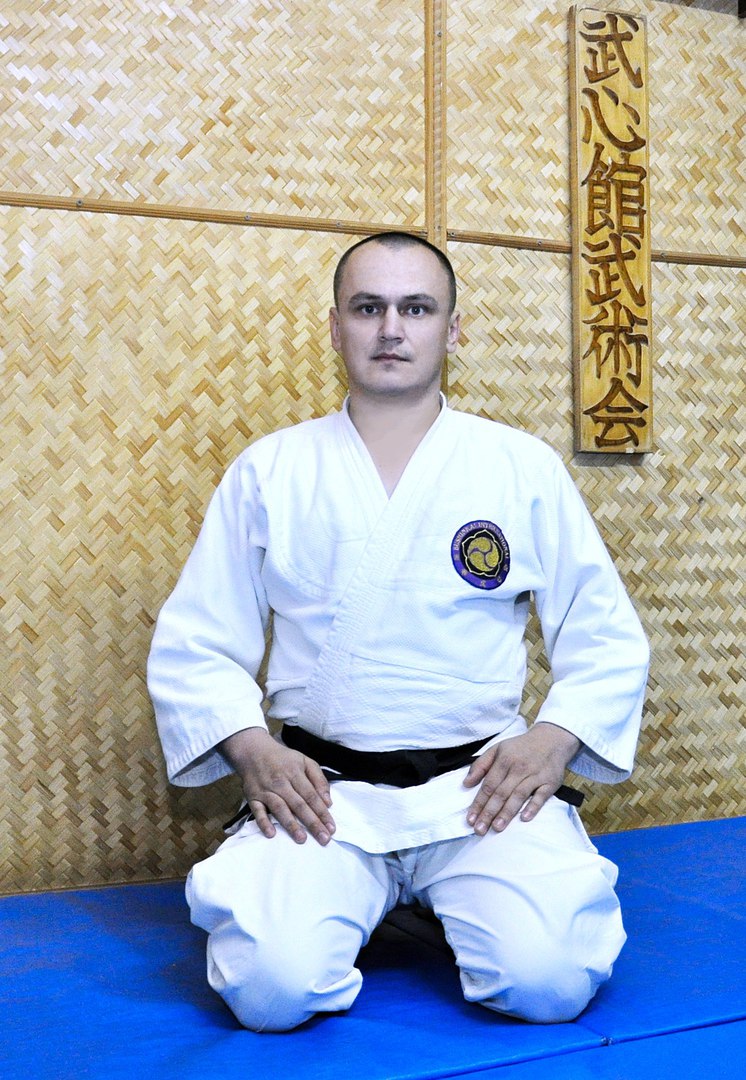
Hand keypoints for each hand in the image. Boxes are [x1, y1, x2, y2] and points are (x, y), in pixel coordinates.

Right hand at [219, 728, 334, 845]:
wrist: (253, 750)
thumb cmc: (283, 759)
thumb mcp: (305, 761)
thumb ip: (319, 780)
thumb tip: (328, 802)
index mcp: (295, 773)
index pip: (312, 796)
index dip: (322, 812)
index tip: (331, 828)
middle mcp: (281, 782)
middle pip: (299, 804)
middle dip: (312, 823)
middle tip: (323, 839)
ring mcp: (266, 790)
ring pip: (280, 808)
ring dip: (291, 824)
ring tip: (302, 839)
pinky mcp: (252, 796)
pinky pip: (257, 811)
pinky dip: (263, 822)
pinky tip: (271, 834)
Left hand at [463, 723, 580, 834]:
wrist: (551, 739)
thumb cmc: (520, 747)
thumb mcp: (497, 749)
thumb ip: (480, 765)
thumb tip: (466, 783)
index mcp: (504, 760)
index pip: (488, 785)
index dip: (478, 803)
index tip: (470, 819)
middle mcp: (518, 768)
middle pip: (501, 793)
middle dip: (489, 813)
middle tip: (479, 830)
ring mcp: (535, 775)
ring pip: (518, 796)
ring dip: (507, 813)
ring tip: (496, 828)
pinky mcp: (550, 782)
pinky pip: (541, 796)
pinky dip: (533, 807)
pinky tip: (525, 818)